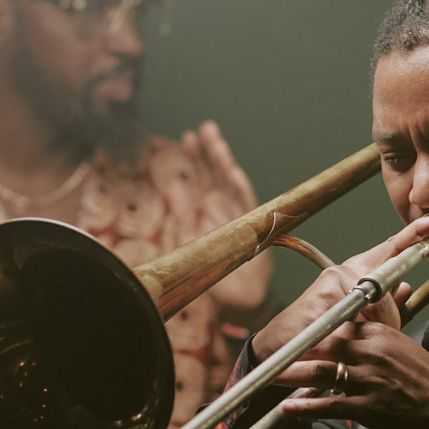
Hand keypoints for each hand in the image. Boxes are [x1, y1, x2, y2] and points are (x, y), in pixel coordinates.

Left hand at [181, 120, 270, 318]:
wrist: (242, 299)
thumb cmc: (215, 275)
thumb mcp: (191, 242)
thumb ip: (184, 213)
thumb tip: (175, 186)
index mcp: (205, 213)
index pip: (200, 179)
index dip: (195, 158)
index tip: (188, 137)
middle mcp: (223, 210)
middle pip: (216, 175)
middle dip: (209, 152)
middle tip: (204, 129)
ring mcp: (240, 216)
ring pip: (231, 183)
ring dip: (224, 162)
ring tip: (216, 141)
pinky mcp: (254, 228)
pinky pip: (248, 204)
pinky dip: (241, 189)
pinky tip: (234, 173)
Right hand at [250, 213, 428, 361]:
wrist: (280, 351)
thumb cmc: (320, 338)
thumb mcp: (359, 322)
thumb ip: (385, 305)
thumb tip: (407, 287)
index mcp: (356, 272)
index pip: (391, 249)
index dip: (415, 234)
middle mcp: (343, 271)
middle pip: (389, 286)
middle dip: (388, 316)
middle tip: (370, 334)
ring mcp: (331, 282)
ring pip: (375, 305)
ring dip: (370, 330)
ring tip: (348, 342)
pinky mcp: (321, 297)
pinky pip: (356, 318)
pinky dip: (353, 336)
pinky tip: (338, 343)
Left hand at [272, 320, 428, 428]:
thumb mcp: (405, 350)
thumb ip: (379, 340)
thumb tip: (358, 334)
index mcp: (381, 333)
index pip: (338, 324)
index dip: (312, 330)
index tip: (293, 333)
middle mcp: (373, 351)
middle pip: (323, 344)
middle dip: (295, 348)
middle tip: (272, 353)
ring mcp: (370, 379)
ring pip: (320, 372)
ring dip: (291, 375)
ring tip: (269, 377)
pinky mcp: (369, 407)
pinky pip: (330, 405)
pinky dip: (306, 408)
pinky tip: (287, 410)